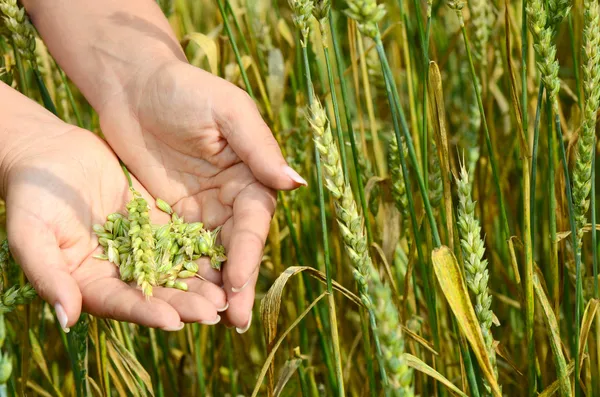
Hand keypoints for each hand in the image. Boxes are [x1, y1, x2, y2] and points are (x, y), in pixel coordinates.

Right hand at [1, 109, 227, 330]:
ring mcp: (140, 248)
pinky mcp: (156, 224)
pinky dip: (201, 248)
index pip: (119, 303)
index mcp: (88, 282)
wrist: (50, 154)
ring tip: (227, 292)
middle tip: (215, 311)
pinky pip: (182, 238)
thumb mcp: (31, 234)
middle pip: (154, 293)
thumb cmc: (31, 196)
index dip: (145, 312)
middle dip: (184, 304)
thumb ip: (49, 276)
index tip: (172, 321)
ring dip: (199, 282)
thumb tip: (66, 319)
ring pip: (174, 269)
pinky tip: (224, 255)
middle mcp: (118, 271)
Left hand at [98, 61, 305, 329]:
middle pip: (237, 249)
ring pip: (211, 257)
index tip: (238, 282)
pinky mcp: (172, 217)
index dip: (247, 253)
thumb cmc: (186, 90)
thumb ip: (259, 148)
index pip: (253, 223)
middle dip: (238, 284)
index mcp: (251, 177)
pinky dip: (182, 275)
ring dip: (212, 289)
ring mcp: (202, 211)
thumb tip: (295, 184)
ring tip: (210, 324)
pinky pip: (179, 250)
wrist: (135, 87)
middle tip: (236, 323)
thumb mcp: (227, 112)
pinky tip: (179, 301)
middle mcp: (231, 200)